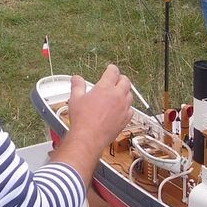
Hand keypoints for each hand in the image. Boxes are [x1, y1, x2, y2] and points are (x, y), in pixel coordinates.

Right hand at [50, 65, 133, 181]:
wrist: (89, 138)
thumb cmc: (82, 120)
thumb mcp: (75, 99)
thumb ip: (77, 86)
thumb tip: (76, 79)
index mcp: (106, 88)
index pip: (113, 72)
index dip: (112, 69)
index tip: (111, 69)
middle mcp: (117, 97)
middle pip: (126, 82)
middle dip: (121, 78)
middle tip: (117, 79)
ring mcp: (123, 108)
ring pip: (130, 95)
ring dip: (126, 91)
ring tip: (120, 92)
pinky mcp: (125, 119)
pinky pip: (131, 109)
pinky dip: (128, 106)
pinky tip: (123, 108)